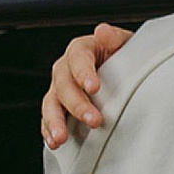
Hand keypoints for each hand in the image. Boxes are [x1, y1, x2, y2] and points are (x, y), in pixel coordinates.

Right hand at [40, 24, 132, 149]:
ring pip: (51, 104)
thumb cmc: (124, 58)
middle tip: (94, 120)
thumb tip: (103, 31)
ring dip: (55, 121)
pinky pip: (48, 119)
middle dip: (77, 104)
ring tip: (62, 137)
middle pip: (64, 85)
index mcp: (82, 50)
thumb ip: (115, 38)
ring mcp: (59, 90)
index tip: (95, 87)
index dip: (84, 72)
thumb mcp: (125, 44)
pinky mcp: (59, 108)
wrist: (125, 73)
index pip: (78, 58)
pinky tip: (55, 142)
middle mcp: (66, 69)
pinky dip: (49, 131)